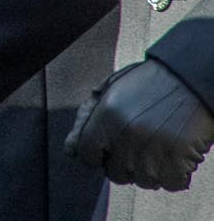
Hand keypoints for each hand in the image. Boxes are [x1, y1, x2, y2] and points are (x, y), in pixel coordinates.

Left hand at [67, 59, 213, 191]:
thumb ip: (87, 119)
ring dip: (151, 171)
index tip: (108, 151)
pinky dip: (174, 177)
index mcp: (105, 115)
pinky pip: (171, 184)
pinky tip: (176, 158)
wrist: (190, 78)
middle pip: (115, 173)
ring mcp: (153, 147)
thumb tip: (70, 151)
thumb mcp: (111, 89)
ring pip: (144, 181)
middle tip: (138, 148)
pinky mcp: (180, 157)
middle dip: (124, 165)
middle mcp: (126, 134)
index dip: (96, 156)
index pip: (86, 155)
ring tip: (158, 150)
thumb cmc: (149, 84)